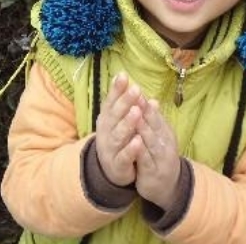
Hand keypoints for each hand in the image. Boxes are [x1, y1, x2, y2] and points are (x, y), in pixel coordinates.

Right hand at [94, 72, 145, 186]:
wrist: (111, 169)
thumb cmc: (118, 138)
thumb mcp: (119, 120)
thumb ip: (126, 104)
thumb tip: (135, 84)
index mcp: (107, 118)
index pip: (111, 101)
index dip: (117, 89)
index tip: (124, 75)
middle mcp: (106, 131)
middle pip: (115, 115)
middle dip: (125, 102)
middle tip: (135, 89)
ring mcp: (110, 147)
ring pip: (119, 134)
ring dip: (128, 123)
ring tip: (137, 112)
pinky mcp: (117, 164)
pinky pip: (124, 156)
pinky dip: (131, 149)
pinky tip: (139, 141)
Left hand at [135, 99, 180, 209]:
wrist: (169, 187)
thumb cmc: (160, 158)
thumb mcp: (159, 138)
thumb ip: (154, 121)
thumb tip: (152, 99)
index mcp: (165, 132)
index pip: (154, 114)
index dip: (144, 102)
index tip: (134, 88)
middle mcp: (166, 143)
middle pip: (154, 124)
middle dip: (144, 109)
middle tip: (134, 95)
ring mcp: (161, 158)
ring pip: (151, 140)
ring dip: (143, 127)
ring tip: (134, 113)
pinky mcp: (154, 172)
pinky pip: (146, 160)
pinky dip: (141, 151)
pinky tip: (135, 143)